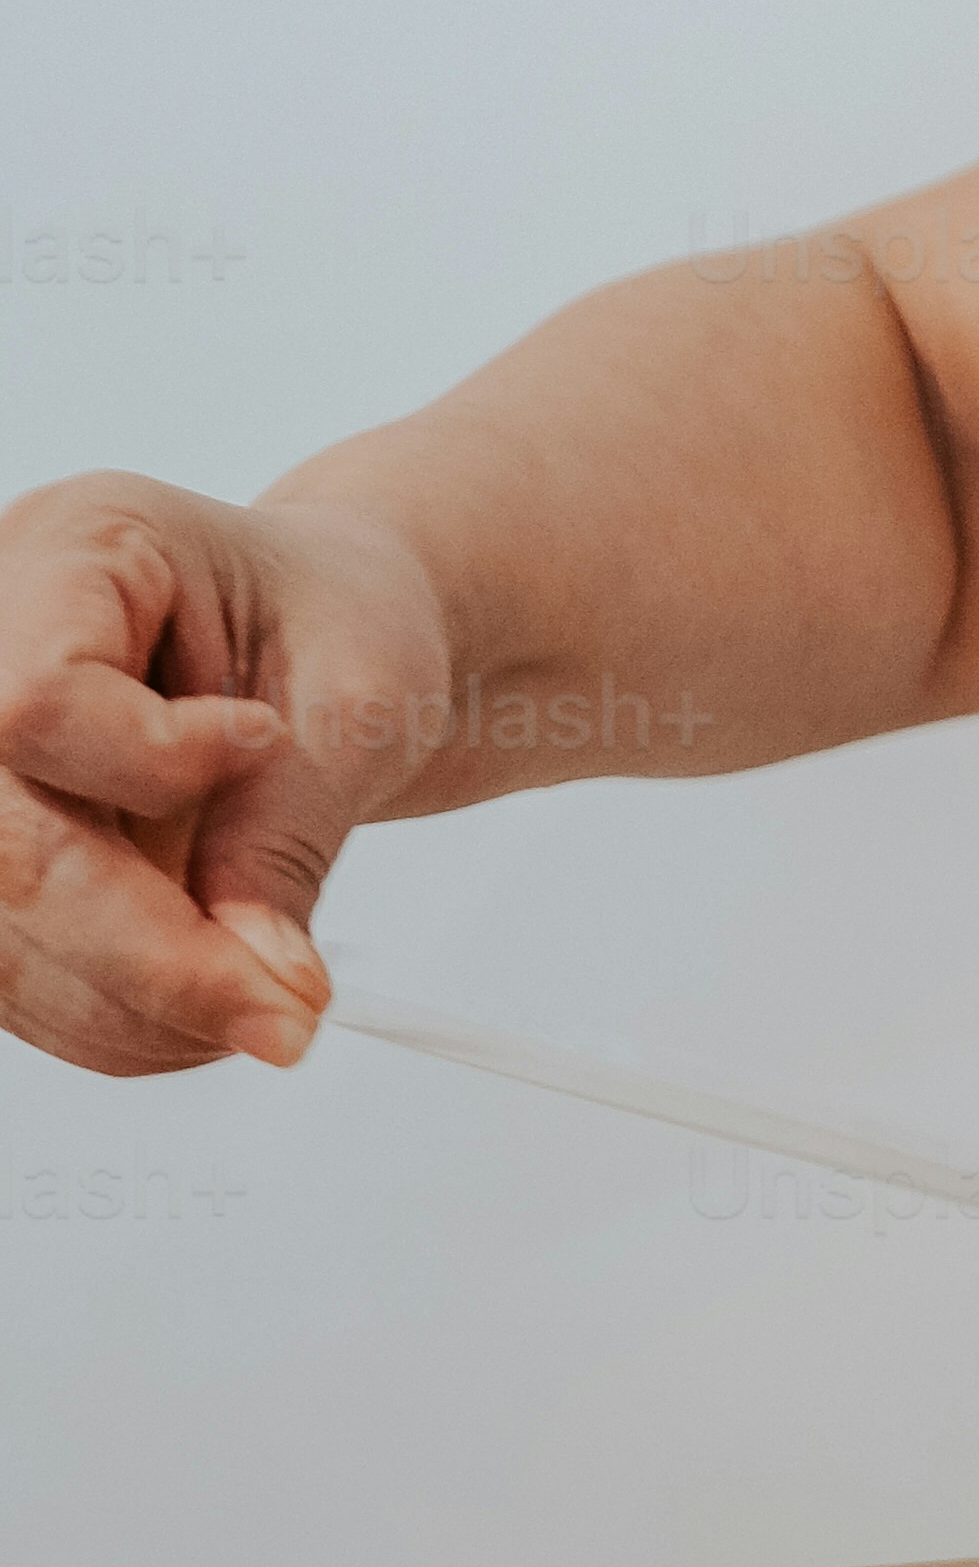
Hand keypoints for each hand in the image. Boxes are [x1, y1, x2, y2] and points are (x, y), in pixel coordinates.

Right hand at [0, 477, 455, 1078]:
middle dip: (151, 954)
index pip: (35, 699)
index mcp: (72, 548)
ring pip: (3, 936)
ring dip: (138, 1009)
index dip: (149, 765)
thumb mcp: (354, 697)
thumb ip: (288, 836)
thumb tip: (261, 981)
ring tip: (268, 1008)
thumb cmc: (333, 622)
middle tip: (287, 1015)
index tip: (267, 749)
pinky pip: (20, 976)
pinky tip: (209, 1007)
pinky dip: (121, 1017)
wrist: (320, 638)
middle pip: (6, 840)